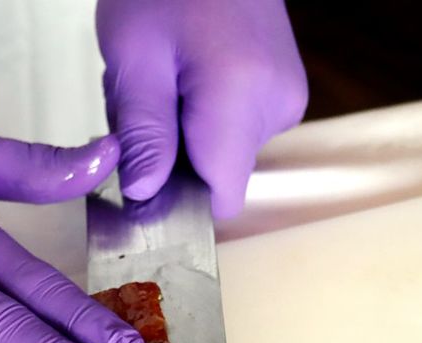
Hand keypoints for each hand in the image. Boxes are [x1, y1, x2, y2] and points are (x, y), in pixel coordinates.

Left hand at [96, 0, 307, 216]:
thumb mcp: (135, 61)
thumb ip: (144, 135)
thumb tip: (148, 195)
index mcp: (242, 101)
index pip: (221, 198)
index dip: (179, 202)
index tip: (145, 178)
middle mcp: (278, 106)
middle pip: (219, 175)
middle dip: (170, 158)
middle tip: (142, 104)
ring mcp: (286, 96)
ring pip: (223, 152)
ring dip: (180, 135)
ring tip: (161, 81)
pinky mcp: (282, 87)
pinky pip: (234, 127)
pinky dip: (199, 116)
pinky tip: (182, 76)